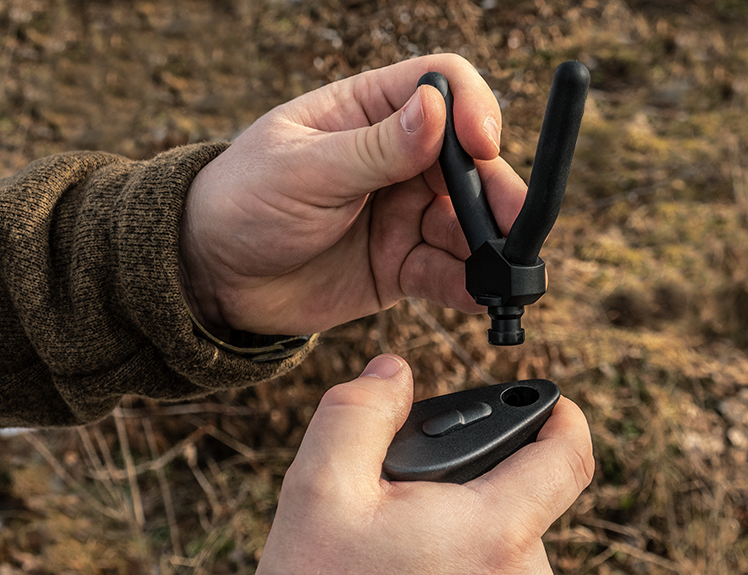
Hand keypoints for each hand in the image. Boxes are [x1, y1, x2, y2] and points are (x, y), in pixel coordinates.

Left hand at [180, 54, 526, 334]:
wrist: (215, 278)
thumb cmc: (243, 203)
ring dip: (489, 245)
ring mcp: (402, 214)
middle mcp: (395, 160)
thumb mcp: (302, 169)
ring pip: (465, 222)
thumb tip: (436, 109)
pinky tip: (477, 297)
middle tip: (515, 224)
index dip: (473, 108)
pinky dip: (466, 284)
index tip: (482, 143)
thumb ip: (373, 149)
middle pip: (468, 162)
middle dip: (495, 192)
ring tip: (500, 273)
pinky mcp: (400, 264)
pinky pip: (445, 271)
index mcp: (368, 112)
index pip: (442, 86)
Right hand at [256, 355, 593, 574]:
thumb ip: (362, 411)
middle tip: (414, 495)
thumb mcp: (323, 484)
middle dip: (476, 483)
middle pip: (522, 502)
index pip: (568, 457)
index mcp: (495, 532)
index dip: (562, 417)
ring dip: (469, 534)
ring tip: (407, 548)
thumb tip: (395, 372)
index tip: (549, 402)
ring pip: (506, 550)